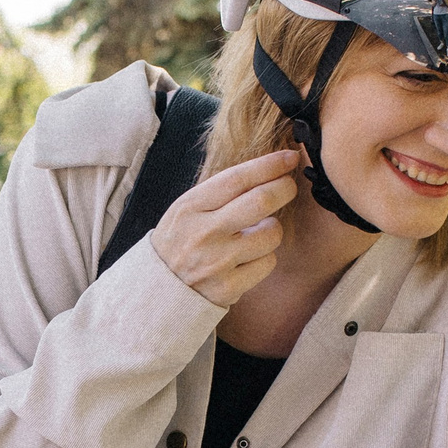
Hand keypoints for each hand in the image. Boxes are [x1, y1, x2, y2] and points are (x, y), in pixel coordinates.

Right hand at [148, 150, 299, 307]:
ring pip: (271, 235)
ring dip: (272, 229)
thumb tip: (268, 171)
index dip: (268, 165)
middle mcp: (203, 234)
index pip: (236, 179)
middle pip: (260, 202)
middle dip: (284, 189)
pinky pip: (268, 262)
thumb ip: (221, 192)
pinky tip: (249, 257)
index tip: (288, 158)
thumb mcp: (187, 209)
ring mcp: (216, 263)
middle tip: (288, 186)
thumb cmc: (181, 240)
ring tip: (257, 232)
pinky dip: (264, 257)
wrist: (158, 289)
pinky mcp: (228, 287)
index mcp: (189, 208)